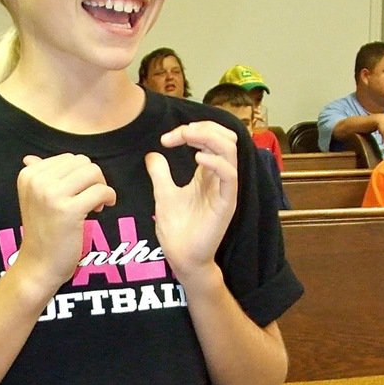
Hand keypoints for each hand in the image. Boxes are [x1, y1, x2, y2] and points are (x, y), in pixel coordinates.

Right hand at [14, 153, 115, 293]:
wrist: (39, 265)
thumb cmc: (41, 233)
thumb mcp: (33, 200)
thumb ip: (37, 177)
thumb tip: (30, 157)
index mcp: (29, 175)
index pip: (69, 158)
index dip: (80, 175)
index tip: (79, 193)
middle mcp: (37, 181)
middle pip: (82, 162)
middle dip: (92, 179)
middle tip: (89, 200)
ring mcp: (52, 195)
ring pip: (93, 172)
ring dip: (100, 187)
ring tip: (94, 205)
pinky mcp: (68, 210)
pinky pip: (100, 191)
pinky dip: (108, 197)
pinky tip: (101, 209)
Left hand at [145, 121, 238, 280]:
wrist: (181, 257)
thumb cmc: (177, 229)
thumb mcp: (163, 194)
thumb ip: (160, 173)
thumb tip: (152, 154)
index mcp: (208, 173)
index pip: (209, 139)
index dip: (190, 131)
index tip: (165, 139)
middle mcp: (219, 177)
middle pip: (225, 138)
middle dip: (203, 127)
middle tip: (180, 133)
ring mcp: (225, 189)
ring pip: (230, 150)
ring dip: (208, 137)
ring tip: (187, 138)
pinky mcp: (226, 203)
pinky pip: (230, 175)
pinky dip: (216, 161)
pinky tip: (198, 158)